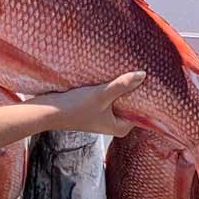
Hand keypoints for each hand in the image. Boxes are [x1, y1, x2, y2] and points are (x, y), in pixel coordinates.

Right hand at [28, 71, 146, 136]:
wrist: (47, 111)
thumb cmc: (75, 108)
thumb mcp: (101, 95)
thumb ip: (121, 85)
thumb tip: (142, 75)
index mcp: (120, 127)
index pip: (142, 111)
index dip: (145, 96)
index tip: (150, 81)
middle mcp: (114, 123)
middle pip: (130, 104)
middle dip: (132, 90)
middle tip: (138, 71)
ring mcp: (103, 115)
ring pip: (118, 98)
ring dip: (120, 87)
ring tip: (126, 70)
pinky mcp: (94, 108)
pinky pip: (108, 96)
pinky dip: (109, 87)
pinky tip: (111, 75)